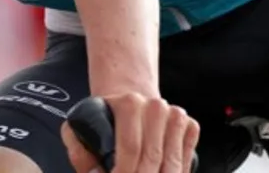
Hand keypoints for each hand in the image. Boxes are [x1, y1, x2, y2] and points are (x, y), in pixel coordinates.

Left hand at [60, 93, 199, 171]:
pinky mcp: (190, 126)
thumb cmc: (105, 123)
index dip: (124, 172)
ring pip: (172, 165)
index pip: (131, 148)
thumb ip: (78, 149)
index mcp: (129, 103)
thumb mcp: (82, 128)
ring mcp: (176, 115)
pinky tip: (158, 172)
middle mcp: (156, 106)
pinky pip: (186, 162)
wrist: (132, 104)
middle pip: (153, 159)